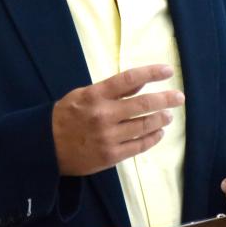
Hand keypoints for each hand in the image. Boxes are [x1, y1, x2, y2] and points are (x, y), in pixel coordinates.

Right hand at [52, 64, 184, 175]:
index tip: (167, 70)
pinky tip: (159, 133)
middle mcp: (104, 115)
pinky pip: (139, 146)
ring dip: (160, 120)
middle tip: (179, 97)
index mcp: (95, 95)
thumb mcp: (83, 95)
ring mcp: (108, 137)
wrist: (45, 147)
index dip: (151, 73)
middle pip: (143, 104)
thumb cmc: (65, 116)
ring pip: (144, 126)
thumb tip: (139, 82)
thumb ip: (111, 89)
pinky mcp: (111, 156)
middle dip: (165, 99)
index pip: (129, 79)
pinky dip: (152, 138)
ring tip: (168, 116)